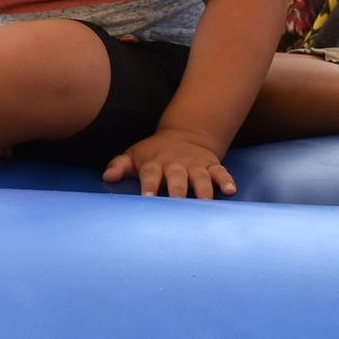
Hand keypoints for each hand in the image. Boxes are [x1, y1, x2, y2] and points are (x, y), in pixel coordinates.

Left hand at [102, 128, 234, 198]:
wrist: (184, 135)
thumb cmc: (153, 154)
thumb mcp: (134, 156)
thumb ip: (119, 165)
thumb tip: (107, 176)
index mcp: (154, 163)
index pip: (150, 174)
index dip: (149, 185)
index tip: (148, 198)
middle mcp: (176, 164)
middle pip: (176, 177)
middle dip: (177, 189)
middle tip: (177, 203)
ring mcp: (195, 165)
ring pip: (200, 177)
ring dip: (203, 188)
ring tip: (206, 202)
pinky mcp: (212, 166)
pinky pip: (221, 172)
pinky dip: (226, 180)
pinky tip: (230, 191)